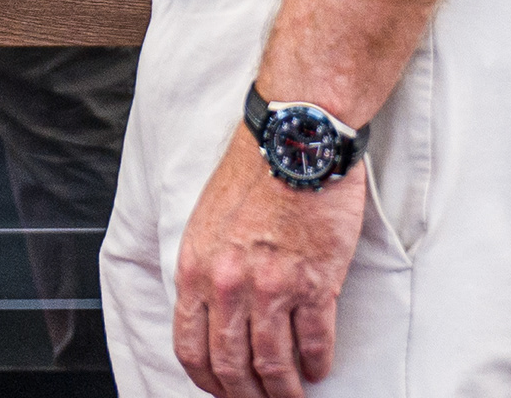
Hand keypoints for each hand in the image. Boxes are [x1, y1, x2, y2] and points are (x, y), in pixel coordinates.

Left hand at [173, 132, 365, 397]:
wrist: (296, 139)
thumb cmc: (254, 173)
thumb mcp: (206, 223)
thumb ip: (206, 271)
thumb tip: (213, 317)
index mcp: (195, 270)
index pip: (191, 348)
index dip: (208, 381)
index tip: (223, 392)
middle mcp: (228, 284)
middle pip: (231, 367)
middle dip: (247, 397)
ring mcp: (272, 286)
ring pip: (273, 365)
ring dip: (285, 391)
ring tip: (295, 395)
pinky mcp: (314, 282)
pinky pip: (314, 342)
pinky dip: (317, 364)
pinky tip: (319, 367)